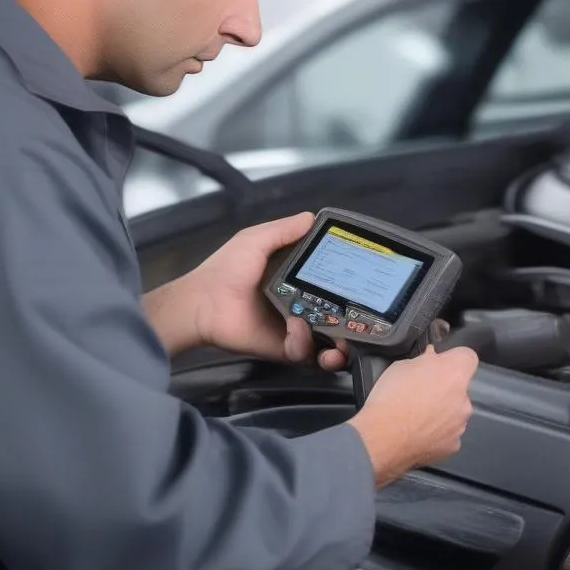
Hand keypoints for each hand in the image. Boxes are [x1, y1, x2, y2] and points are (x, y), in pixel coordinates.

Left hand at [149, 212, 345, 368]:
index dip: (349, 282)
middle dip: (355, 322)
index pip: (332, 281)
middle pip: (338, 314)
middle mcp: (302, 304)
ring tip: (343, 342)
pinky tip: (296, 329)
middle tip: (366, 320)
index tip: (364, 280)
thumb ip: (283, 230)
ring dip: (340, 344)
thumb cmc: (228, 269)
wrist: (202, 304)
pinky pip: (305, 352)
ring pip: (329, 341)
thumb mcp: (256, 240)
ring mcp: (294, 329)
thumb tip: (312, 217)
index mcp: (297, 278)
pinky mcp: (283, 348)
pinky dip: (305, 343)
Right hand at [347, 345, 478, 486]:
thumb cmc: (390, 398)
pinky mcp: (454, 445)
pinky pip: (449, 432)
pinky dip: (438, 431)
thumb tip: (432, 358)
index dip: (453, 358)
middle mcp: (464, 399)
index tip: (439, 364)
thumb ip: (424, 360)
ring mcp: (460, 424)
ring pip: (456, 411)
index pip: (468, 357)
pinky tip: (419, 431)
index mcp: (455, 374)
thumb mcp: (402, 366)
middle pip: (460, 387)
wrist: (382, 437)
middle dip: (446, 387)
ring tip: (417, 415)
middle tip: (422, 392)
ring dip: (443, 410)